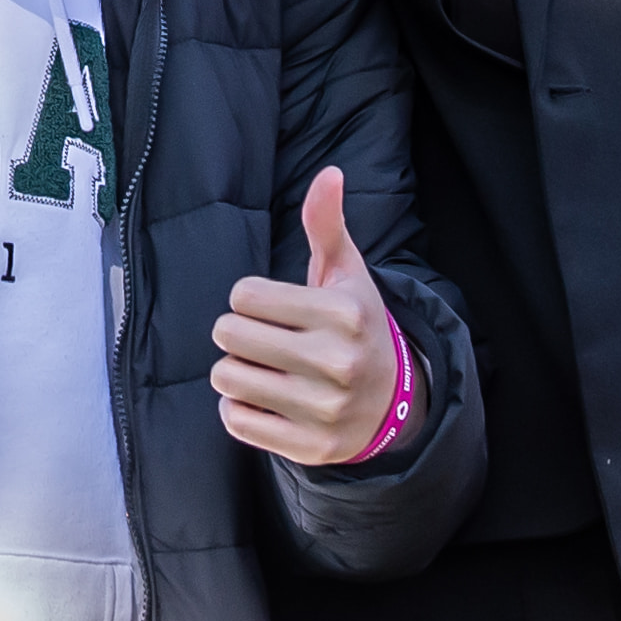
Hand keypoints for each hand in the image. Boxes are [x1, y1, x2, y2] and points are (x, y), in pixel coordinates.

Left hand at [213, 170, 398, 462]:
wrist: (393, 402)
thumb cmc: (355, 325)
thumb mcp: (347, 273)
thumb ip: (328, 223)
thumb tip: (330, 172)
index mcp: (343, 314)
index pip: (243, 295)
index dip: (250, 299)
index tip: (274, 308)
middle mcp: (337, 362)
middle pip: (228, 335)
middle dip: (238, 333)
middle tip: (265, 340)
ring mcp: (324, 410)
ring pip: (226, 378)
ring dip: (234, 371)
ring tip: (264, 369)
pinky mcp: (309, 447)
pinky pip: (235, 421)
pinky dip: (239, 409)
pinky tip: (265, 400)